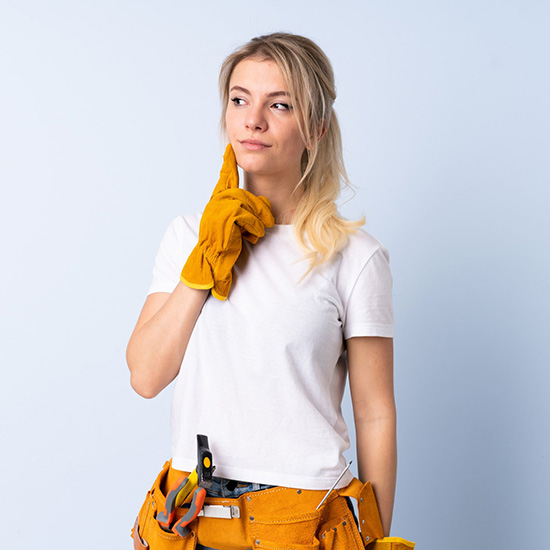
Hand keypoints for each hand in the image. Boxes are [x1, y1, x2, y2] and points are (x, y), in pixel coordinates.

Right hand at [180, 144, 273, 299]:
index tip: (230, 149)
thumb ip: (241, 212)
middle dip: (259, 208)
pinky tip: (253, 236)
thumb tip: (262, 206)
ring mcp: (219, 208)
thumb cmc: (222, 247)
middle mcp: (216, 201)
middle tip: (266, 222)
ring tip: (258, 232)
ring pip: (248, 203)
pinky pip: (248, 215)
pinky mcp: (225, 216)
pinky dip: (254, 226)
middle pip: (245, 194)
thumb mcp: (233, 226)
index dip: (228, 164)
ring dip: (258, 220)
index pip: (224, 178)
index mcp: (216, 201)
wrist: (209, 260)